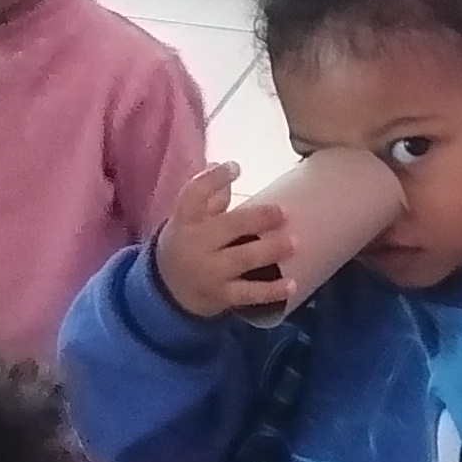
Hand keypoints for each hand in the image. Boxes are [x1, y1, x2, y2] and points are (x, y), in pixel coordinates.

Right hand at [152, 162, 289, 318]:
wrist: (166, 292)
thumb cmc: (186, 246)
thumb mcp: (189, 220)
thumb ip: (210, 197)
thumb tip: (226, 165)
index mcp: (186, 219)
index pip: (195, 193)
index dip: (214, 178)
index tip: (235, 167)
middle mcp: (195, 244)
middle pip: (229, 226)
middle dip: (258, 218)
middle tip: (284, 213)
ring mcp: (208, 272)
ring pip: (243, 258)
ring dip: (270, 250)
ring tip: (294, 243)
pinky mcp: (220, 296)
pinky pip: (249, 293)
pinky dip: (271, 291)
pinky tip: (292, 285)